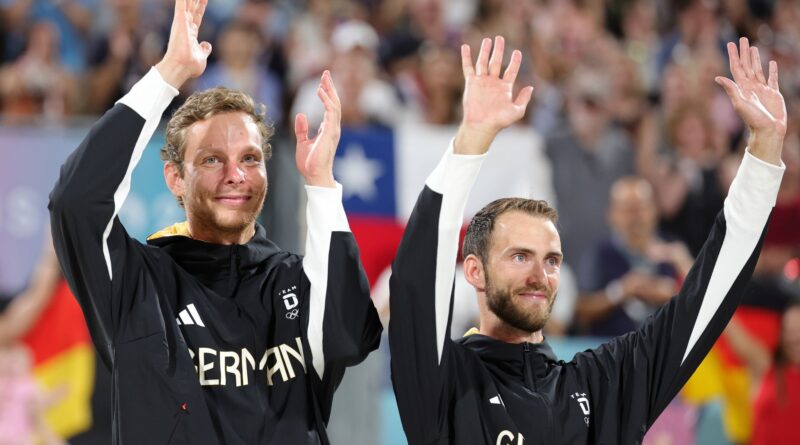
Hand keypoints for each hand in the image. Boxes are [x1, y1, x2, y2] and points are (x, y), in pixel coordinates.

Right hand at [155, 0, 211, 88]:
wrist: (181, 67)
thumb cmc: (190, 65)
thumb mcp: (202, 56)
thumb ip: (204, 49)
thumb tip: (207, 45)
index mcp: (191, 33)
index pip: (197, 16)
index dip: (201, 7)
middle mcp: (185, 26)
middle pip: (193, 7)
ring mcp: (182, 23)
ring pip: (187, 3)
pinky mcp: (179, 21)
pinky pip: (181, 4)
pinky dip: (182, 0)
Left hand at [294, 71, 340, 187]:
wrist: (314, 176)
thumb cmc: (310, 163)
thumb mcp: (302, 142)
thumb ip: (301, 128)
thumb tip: (300, 114)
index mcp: (327, 130)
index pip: (329, 107)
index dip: (327, 94)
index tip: (322, 82)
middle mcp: (333, 128)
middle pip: (334, 103)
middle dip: (331, 87)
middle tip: (326, 73)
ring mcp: (333, 130)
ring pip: (334, 105)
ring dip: (330, 91)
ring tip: (324, 78)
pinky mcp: (330, 133)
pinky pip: (330, 112)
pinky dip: (326, 100)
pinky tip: (320, 91)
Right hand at [454, 36, 533, 154]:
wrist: (481, 125)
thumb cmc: (499, 121)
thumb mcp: (517, 111)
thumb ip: (524, 99)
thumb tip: (531, 87)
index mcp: (504, 88)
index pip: (511, 70)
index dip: (515, 61)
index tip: (517, 52)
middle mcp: (493, 83)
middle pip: (496, 62)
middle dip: (498, 50)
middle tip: (500, 38)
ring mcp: (482, 82)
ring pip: (483, 62)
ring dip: (485, 51)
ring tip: (488, 39)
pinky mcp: (471, 83)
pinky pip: (468, 67)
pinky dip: (466, 57)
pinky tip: (466, 47)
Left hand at [715, 38, 785, 165]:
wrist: (768, 131)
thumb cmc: (753, 119)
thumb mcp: (740, 103)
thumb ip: (731, 89)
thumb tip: (717, 77)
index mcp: (742, 88)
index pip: (736, 67)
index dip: (733, 56)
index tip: (731, 44)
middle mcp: (751, 87)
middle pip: (747, 65)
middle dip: (744, 52)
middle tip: (742, 39)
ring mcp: (762, 89)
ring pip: (758, 69)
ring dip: (756, 58)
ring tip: (753, 47)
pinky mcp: (774, 93)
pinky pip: (772, 79)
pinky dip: (772, 70)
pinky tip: (771, 63)